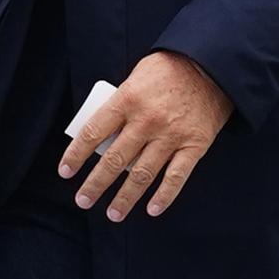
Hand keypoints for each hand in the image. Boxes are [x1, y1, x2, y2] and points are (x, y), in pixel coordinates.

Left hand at [61, 51, 233, 221]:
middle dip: (95, 184)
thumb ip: (120, 104)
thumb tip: (103, 135)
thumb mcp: (136, 77)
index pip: (93, 132)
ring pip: (142, 175)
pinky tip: (152, 210)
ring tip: (113, 214)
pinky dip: (164, 196)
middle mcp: (147, 120)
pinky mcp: (195, 145)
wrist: (213, 65)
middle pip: (114, 160)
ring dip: (125, 198)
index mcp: (127, 99)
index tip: (65, 172)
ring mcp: (171, 135)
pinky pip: (176, 177)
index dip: (75, 155)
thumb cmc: (168, 70)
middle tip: (83, 200)